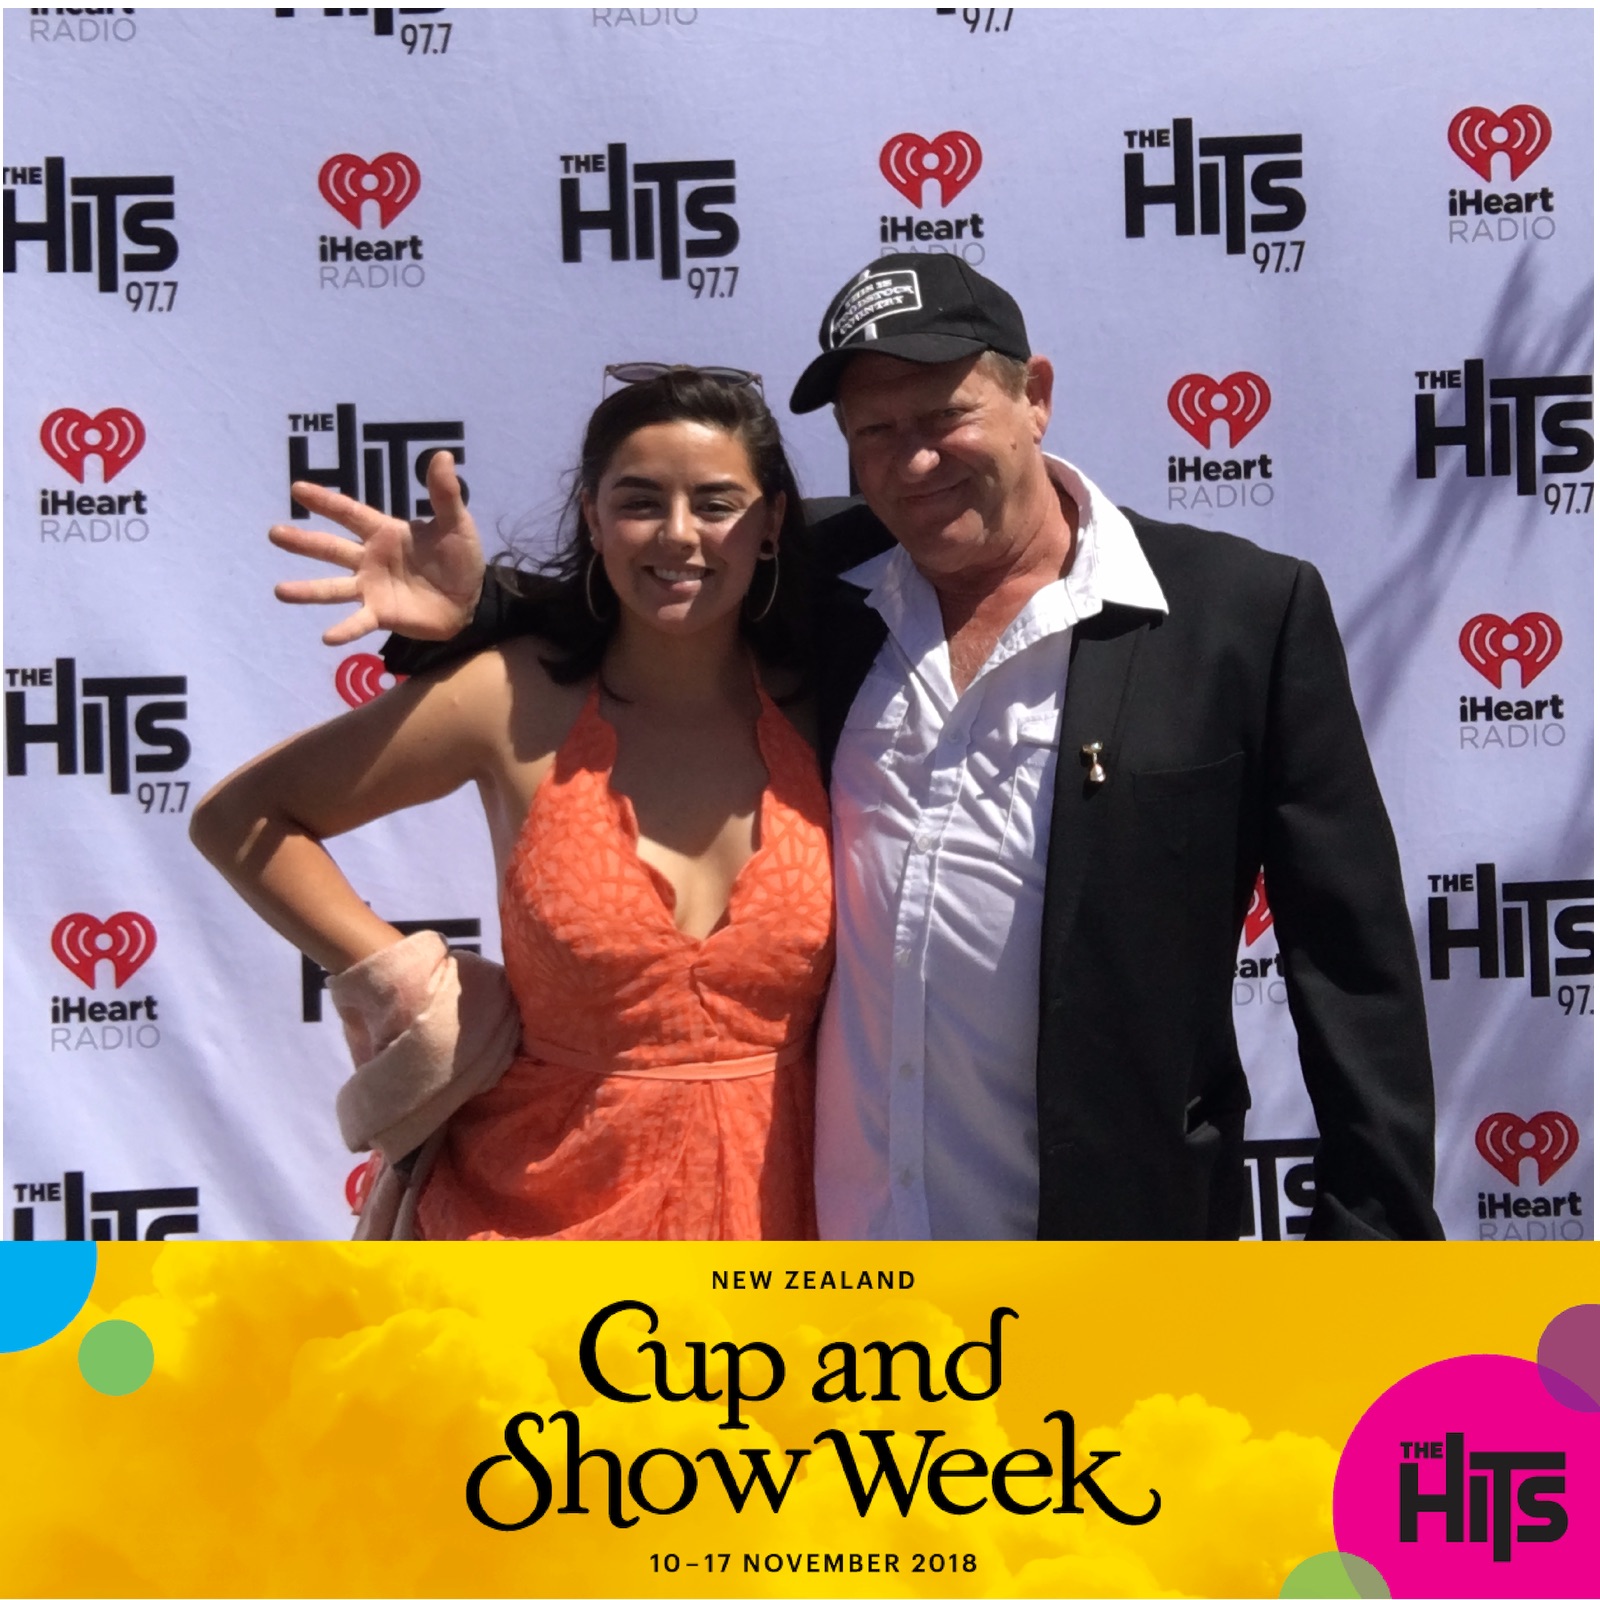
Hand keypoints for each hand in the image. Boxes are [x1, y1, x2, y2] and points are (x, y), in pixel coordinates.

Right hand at [270, 450, 486, 643]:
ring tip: (279, 591)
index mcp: (384, 532)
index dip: (325, 501)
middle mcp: (370, 559)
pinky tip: (327, 637)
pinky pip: (359, 622)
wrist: (472, 599)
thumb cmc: (460, 558)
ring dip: (307, 590)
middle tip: (274, 534)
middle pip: (331, 548)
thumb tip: (443, 455)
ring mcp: (372, 588)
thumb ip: (445, 493)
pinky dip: (344, 630)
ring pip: (334, 588)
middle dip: (303, 542)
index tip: (297, 488)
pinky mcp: (382, 615)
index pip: (349, 513)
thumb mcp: (457, 524)